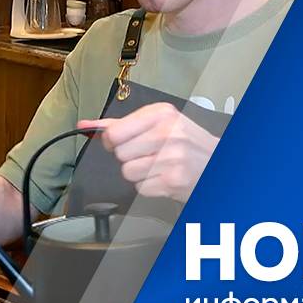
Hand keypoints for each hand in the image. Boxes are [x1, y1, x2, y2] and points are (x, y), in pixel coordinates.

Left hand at [78, 103, 218, 202]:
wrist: (217, 163)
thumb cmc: (186, 142)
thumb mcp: (159, 123)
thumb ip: (120, 124)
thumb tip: (85, 126)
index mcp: (162, 114)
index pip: (114, 132)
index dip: (113, 141)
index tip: (121, 142)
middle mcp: (167, 133)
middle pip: (120, 153)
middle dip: (130, 157)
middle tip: (150, 154)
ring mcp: (171, 158)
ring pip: (128, 172)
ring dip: (139, 173)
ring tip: (158, 166)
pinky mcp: (172, 181)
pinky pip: (140, 188)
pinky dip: (149, 186)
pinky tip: (164, 177)